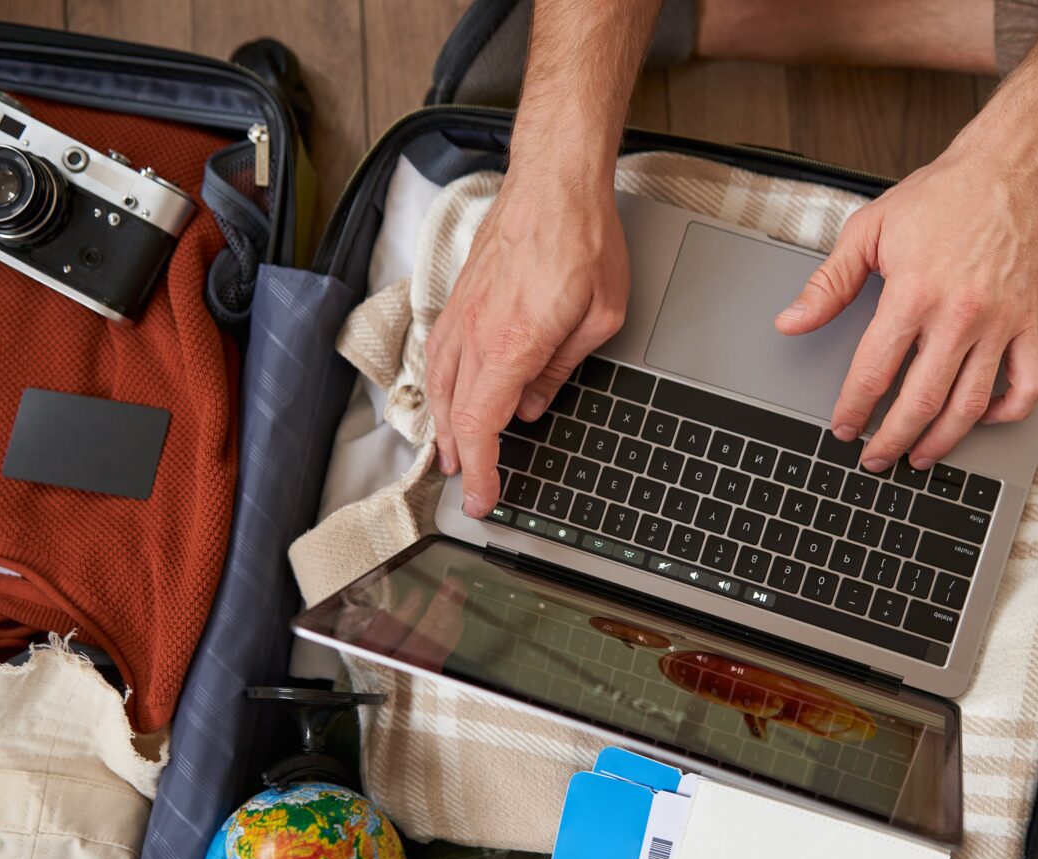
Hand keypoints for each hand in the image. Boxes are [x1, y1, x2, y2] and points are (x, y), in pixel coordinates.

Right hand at [428, 166, 629, 516]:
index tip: (483, 498)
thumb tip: (534, 403)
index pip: (482, 426)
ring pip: (437, 383)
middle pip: (454, 412)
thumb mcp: (600, 318)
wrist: (554, 181)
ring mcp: (461, 312)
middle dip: (460, 457)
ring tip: (453, 449)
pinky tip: (446, 392)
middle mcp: (475, 333)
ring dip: (443, 424)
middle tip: (469, 484)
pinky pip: (438, 352)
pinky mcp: (460, 295)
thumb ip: (561, 369)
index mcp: (511, 346)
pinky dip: (438, 384)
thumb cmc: (582, 239)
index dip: (481, 471)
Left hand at [774, 148, 1037, 470]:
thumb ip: (829, 283)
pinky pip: (1028, 382)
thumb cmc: (941, 196)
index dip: (854, 409)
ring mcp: (999, 323)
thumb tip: (791, 321)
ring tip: (920, 455)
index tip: (843, 428)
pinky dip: (1008, 411)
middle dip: (892, 439)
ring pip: (971, 404)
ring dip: (942, 440)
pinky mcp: (1029, 321)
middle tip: (875, 457)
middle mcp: (959, 315)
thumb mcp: (869, 230)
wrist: (1009, 171)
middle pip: (921, 401)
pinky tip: (983, 418)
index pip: (874, 372)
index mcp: (913, 294)